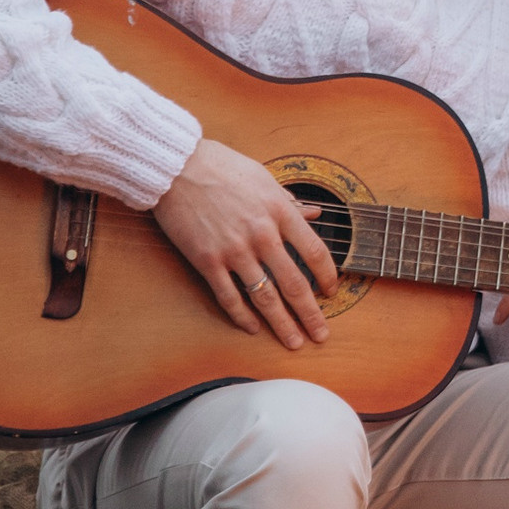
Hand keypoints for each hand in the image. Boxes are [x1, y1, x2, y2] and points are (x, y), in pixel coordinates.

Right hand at [152, 138, 339, 347]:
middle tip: (321, 335)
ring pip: (264, 297)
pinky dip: (242, 317)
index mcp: (279, 211)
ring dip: (281, 324)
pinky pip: (229, 297)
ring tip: (293, 341)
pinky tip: (253, 328)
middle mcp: (261, 234)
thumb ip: (289, 202)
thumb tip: (315, 212)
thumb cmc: (221, 167)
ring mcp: (234, 250)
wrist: (176, 167)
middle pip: (294, 283)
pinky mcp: (207, 261)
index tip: (332, 292)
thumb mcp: (264, 178)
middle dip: (310, 314)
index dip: (327, 276)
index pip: (314, 252)